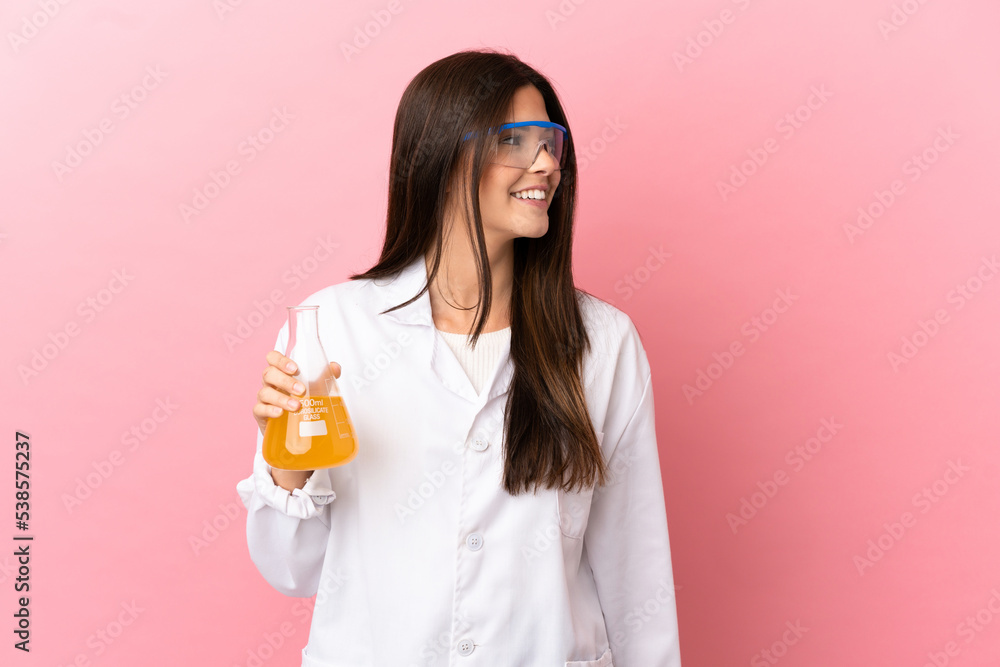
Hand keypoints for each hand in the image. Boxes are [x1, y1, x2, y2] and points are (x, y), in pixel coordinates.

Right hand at [253, 351, 341, 490]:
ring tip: (296, 406)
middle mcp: (270, 382)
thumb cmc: (304, 400)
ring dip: (281, 398)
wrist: (294, 428)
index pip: (273, 358)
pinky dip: (269, 410)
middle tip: (301, 390)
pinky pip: (259, 409)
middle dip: (285, 381)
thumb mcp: (316, 388)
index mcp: (281, 372)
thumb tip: (335, 367)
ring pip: (265, 392)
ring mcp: (264, 398)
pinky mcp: (260, 414)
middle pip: (268, 374)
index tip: (295, 368)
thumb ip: (324, 376)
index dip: (280, 360)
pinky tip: (280, 413)